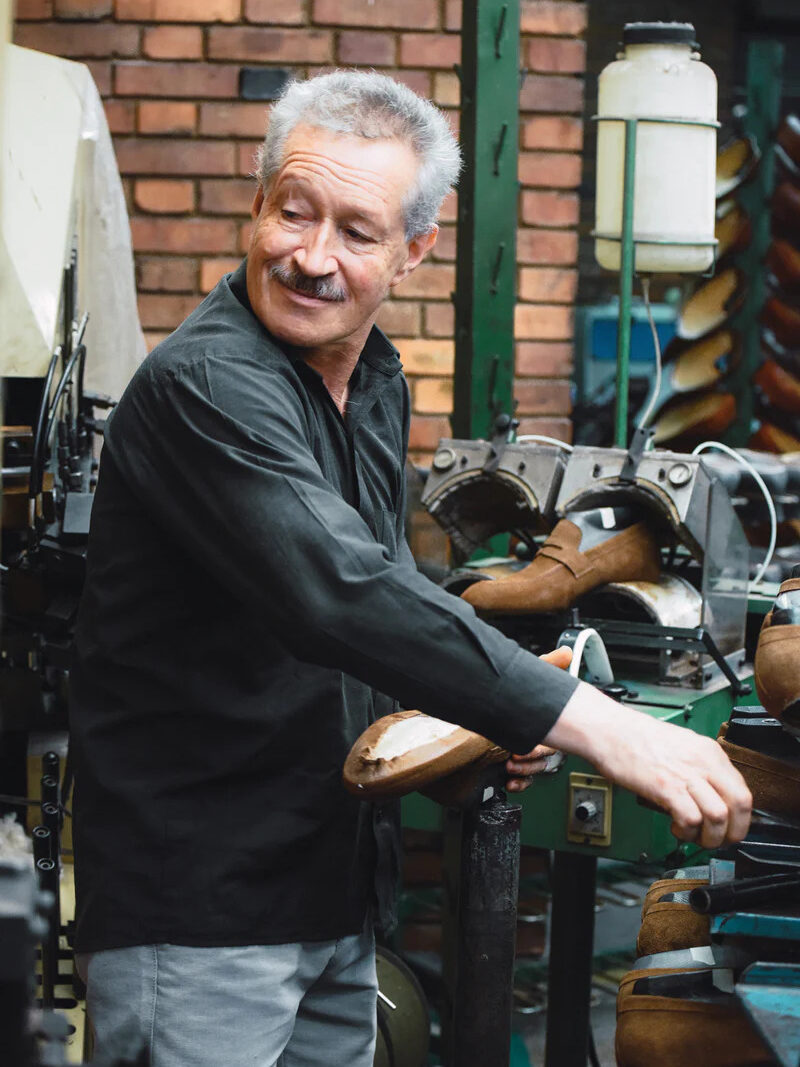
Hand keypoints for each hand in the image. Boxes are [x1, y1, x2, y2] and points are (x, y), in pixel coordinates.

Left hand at [506, 646, 570, 792]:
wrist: (471, 701)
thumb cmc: (501, 691)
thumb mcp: (527, 677)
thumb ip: (547, 664)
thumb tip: (566, 651)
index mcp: (543, 719)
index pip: (555, 734)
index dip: (548, 742)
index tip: (536, 744)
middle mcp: (535, 735)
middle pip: (547, 754)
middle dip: (534, 757)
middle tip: (518, 754)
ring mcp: (523, 750)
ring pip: (537, 768)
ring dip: (527, 770)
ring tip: (511, 766)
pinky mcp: (511, 762)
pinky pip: (524, 780)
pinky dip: (520, 783)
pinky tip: (511, 782)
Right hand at [543, 682, 751, 847]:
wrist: (609, 730)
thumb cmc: (636, 738)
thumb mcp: (681, 746)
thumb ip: (699, 768)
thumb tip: (709, 796)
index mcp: (709, 751)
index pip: (743, 791)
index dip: (740, 817)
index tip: (729, 828)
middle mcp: (703, 761)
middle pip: (740, 805)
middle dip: (734, 832)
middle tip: (719, 840)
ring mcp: (685, 774)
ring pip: (719, 816)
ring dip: (710, 837)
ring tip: (694, 836)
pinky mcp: (666, 787)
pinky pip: (691, 819)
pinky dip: (687, 831)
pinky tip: (677, 828)